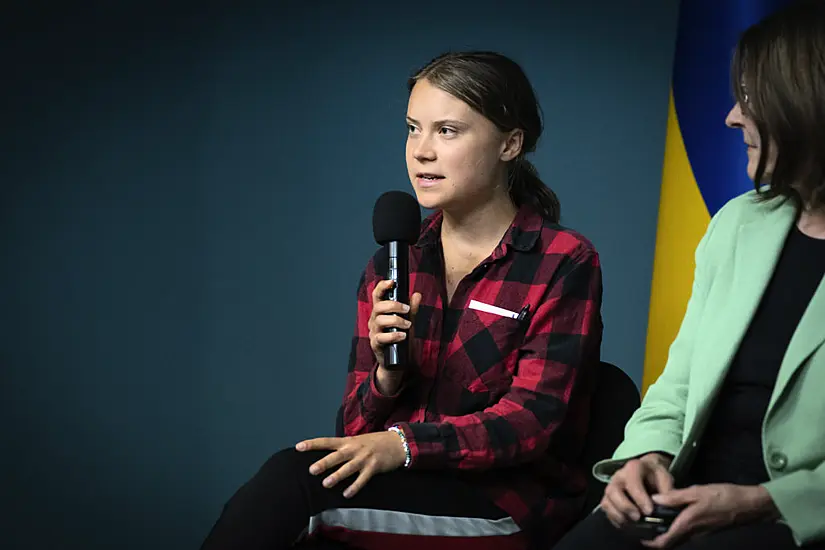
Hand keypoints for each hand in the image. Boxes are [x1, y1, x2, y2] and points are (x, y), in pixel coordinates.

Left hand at [295, 431, 406, 498]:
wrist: (397, 443)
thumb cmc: (374, 443)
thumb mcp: (357, 441)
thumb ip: (343, 448)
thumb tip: (326, 457)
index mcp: (348, 441)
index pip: (327, 441)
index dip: (313, 444)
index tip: (299, 447)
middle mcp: (354, 449)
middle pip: (337, 456)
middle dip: (324, 463)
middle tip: (311, 470)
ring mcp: (364, 458)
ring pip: (348, 468)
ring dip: (337, 475)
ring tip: (326, 483)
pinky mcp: (374, 467)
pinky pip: (362, 478)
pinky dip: (354, 486)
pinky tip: (347, 493)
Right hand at [368, 280, 421, 391]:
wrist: (398, 362)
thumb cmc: (401, 339)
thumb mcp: (408, 322)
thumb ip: (412, 309)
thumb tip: (417, 294)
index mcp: (381, 312)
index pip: (377, 296)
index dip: (382, 287)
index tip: (392, 282)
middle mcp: (374, 320)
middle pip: (378, 306)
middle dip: (394, 305)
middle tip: (407, 309)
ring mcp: (374, 332)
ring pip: (380, 320)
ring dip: (396, 320)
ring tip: (408, 325)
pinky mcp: (376, 344)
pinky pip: (381, 337)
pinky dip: (393, 335)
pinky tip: (403, 336)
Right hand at [601, 452, 673, 527]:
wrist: (647, 474)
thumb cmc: (656, 477)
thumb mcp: (665, 479)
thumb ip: (667, 492)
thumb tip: (666, 506)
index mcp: (633, 467)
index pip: (632, 481)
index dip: (639, 497)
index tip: (649, 511)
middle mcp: (618, 476)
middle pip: (613, 491)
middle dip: (625, 507)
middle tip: (638, 518)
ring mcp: (611, 487)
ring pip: (607, 502)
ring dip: (619, 516)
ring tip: (633, 525)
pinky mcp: (608, 499)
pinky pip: (606, 511)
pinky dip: (616, 520)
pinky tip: (628, 526)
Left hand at [641, 483, 778, 548]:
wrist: (750, 505)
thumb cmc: (724, 496)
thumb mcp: (697, 492)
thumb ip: (675, 497)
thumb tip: (655, 499)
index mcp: (688, 524)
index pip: (665, 542)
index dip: (650, 543)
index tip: (639, 536)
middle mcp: (694, 533)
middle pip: (670, 543)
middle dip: (655, 539)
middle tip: (643, 527)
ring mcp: (701, 534)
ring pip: (679, 539)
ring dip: (666, 534)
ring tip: (654, 521)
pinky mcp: (707, 530)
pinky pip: (687, 534)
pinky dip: (676, 529)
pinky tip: (673, 517)